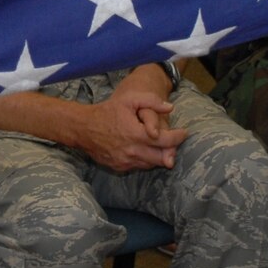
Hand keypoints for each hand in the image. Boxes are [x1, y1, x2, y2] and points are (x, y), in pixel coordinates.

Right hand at [67, 91, 186, 172]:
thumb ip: (151, 101)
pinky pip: (139, 166)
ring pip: (151, 164)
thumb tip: (170, 108)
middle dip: (171, 150)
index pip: (166, 141)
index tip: (184, 132)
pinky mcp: (119, 167)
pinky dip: (146, 159)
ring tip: (162, 145)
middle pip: (161, 157)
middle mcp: (132, 151)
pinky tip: (146, 150)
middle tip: (175, 141)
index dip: (178, 137)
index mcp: (136, 134)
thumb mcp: (129, 100)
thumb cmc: (107, 111)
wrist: (83, 128)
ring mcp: (125, 162)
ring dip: (159, 156)